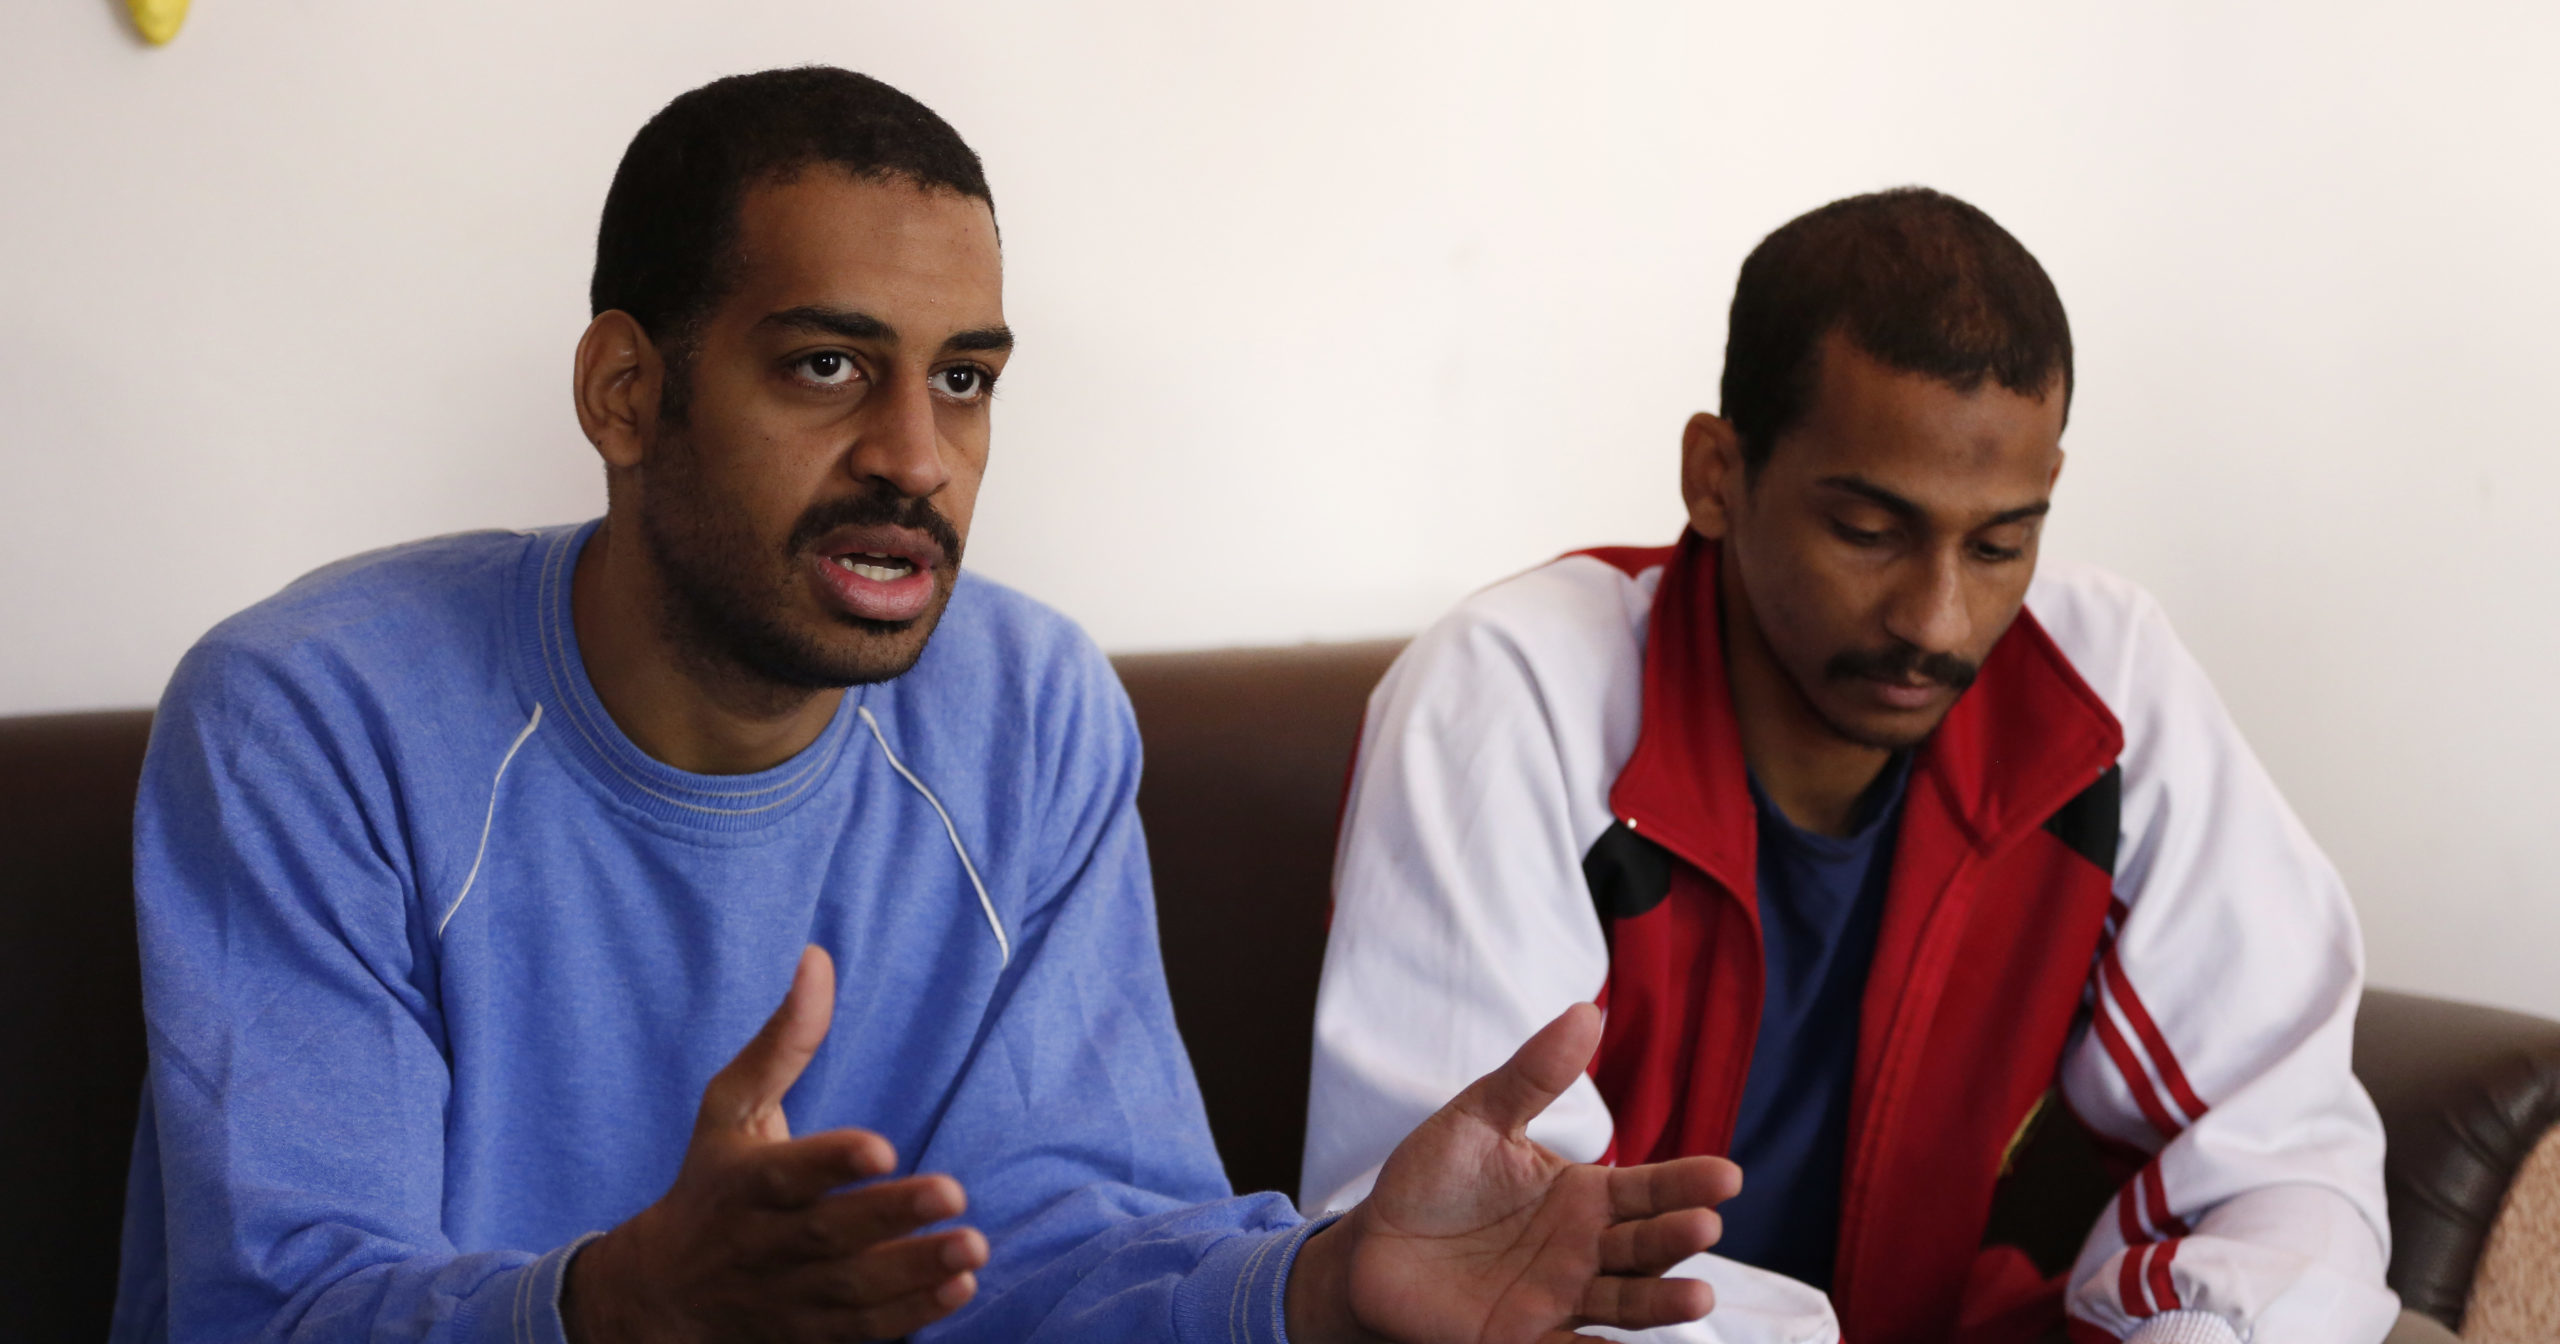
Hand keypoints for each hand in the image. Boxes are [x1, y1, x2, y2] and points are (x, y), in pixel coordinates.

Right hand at [565, 947, 985, 1342]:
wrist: (662, 1296)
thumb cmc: (710, 1184)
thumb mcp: (729, 1110)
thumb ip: (782, 1042)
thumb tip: (817, 958)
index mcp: (745, 1182)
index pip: (787, 1174)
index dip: (831, 1162)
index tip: (882, 1148)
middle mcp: (765, 1243)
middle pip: (829, 1235)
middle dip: (891, 1217)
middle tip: (955, 1193)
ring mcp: (789, 1296)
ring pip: (854, 1290)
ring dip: (914, 1272)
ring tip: (972, 1248)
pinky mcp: (810, 1334)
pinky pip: (863, 1332)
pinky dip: (909, 1316)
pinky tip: (957, 1289)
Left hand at [1287, 1003, 1741, 1343]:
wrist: (1371, 1247)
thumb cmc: (1433, 1180)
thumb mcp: (1479, 1118)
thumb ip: (1533, 1074)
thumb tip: (1587, 1009)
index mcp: (1583, 1197)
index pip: (1648, 1189)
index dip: (1687, 1182)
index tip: (1727, 1175)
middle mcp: (1584, 1250)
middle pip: (1645, 1246)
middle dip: (1677, 1237)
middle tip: (1705, 1224)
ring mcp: (1559, 1299)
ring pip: (1624, 1303)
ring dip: (1660, 1302)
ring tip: (1697, 1297)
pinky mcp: (1523, 1339)